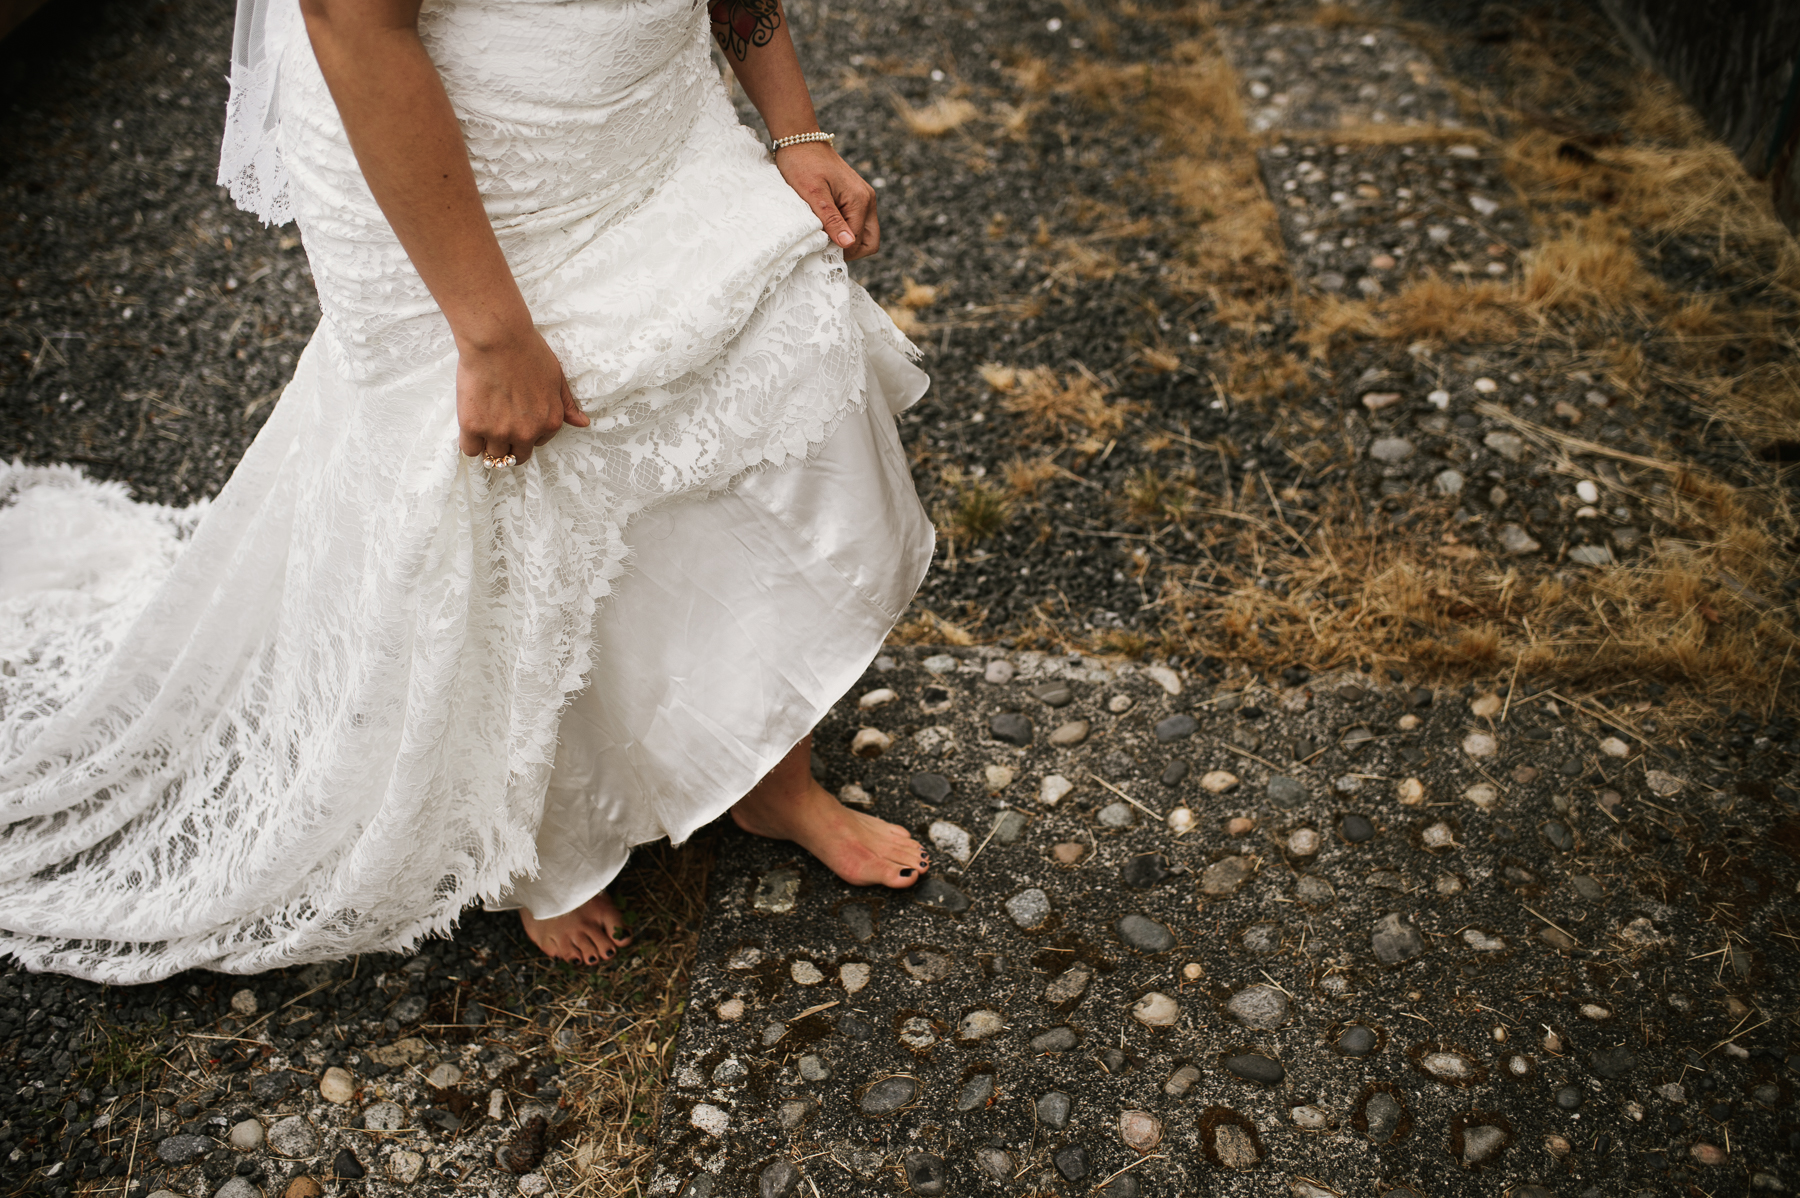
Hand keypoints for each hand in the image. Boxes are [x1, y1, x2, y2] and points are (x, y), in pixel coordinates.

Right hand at [455, 325, 588, 466]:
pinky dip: (470, 442)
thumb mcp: (557, 377)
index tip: (515, 418)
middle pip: (516, 455)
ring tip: (483, 420)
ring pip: (494, 455)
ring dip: (489, 443)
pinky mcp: (473, 426)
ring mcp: (499, 431)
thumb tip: (582, 423)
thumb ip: (566, 404)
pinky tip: (471, 426)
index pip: (537, 443)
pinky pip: (470, 450)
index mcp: (549, 422)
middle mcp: (526, 432)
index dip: (525, 432)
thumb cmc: (527, 351)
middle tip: (498, 423)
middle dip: (509, 443)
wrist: (498, 338)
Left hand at [774, 141, 880, 261]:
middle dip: (850, 251)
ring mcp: (865, 198)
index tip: (817, 248)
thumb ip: (832, 219)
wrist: (800, 140)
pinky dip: (846, 230)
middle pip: (870, 242)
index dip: (838, 250)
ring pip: (865, 234)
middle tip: (825, 248)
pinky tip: (827, 227)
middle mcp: (868, 200)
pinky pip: (859, 223)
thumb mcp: (813, 195)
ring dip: (848, 241)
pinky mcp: (858, 197)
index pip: (856, 241)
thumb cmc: (802, 164)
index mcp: (860, 200)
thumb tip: (847, 243)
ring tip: (825, 237)